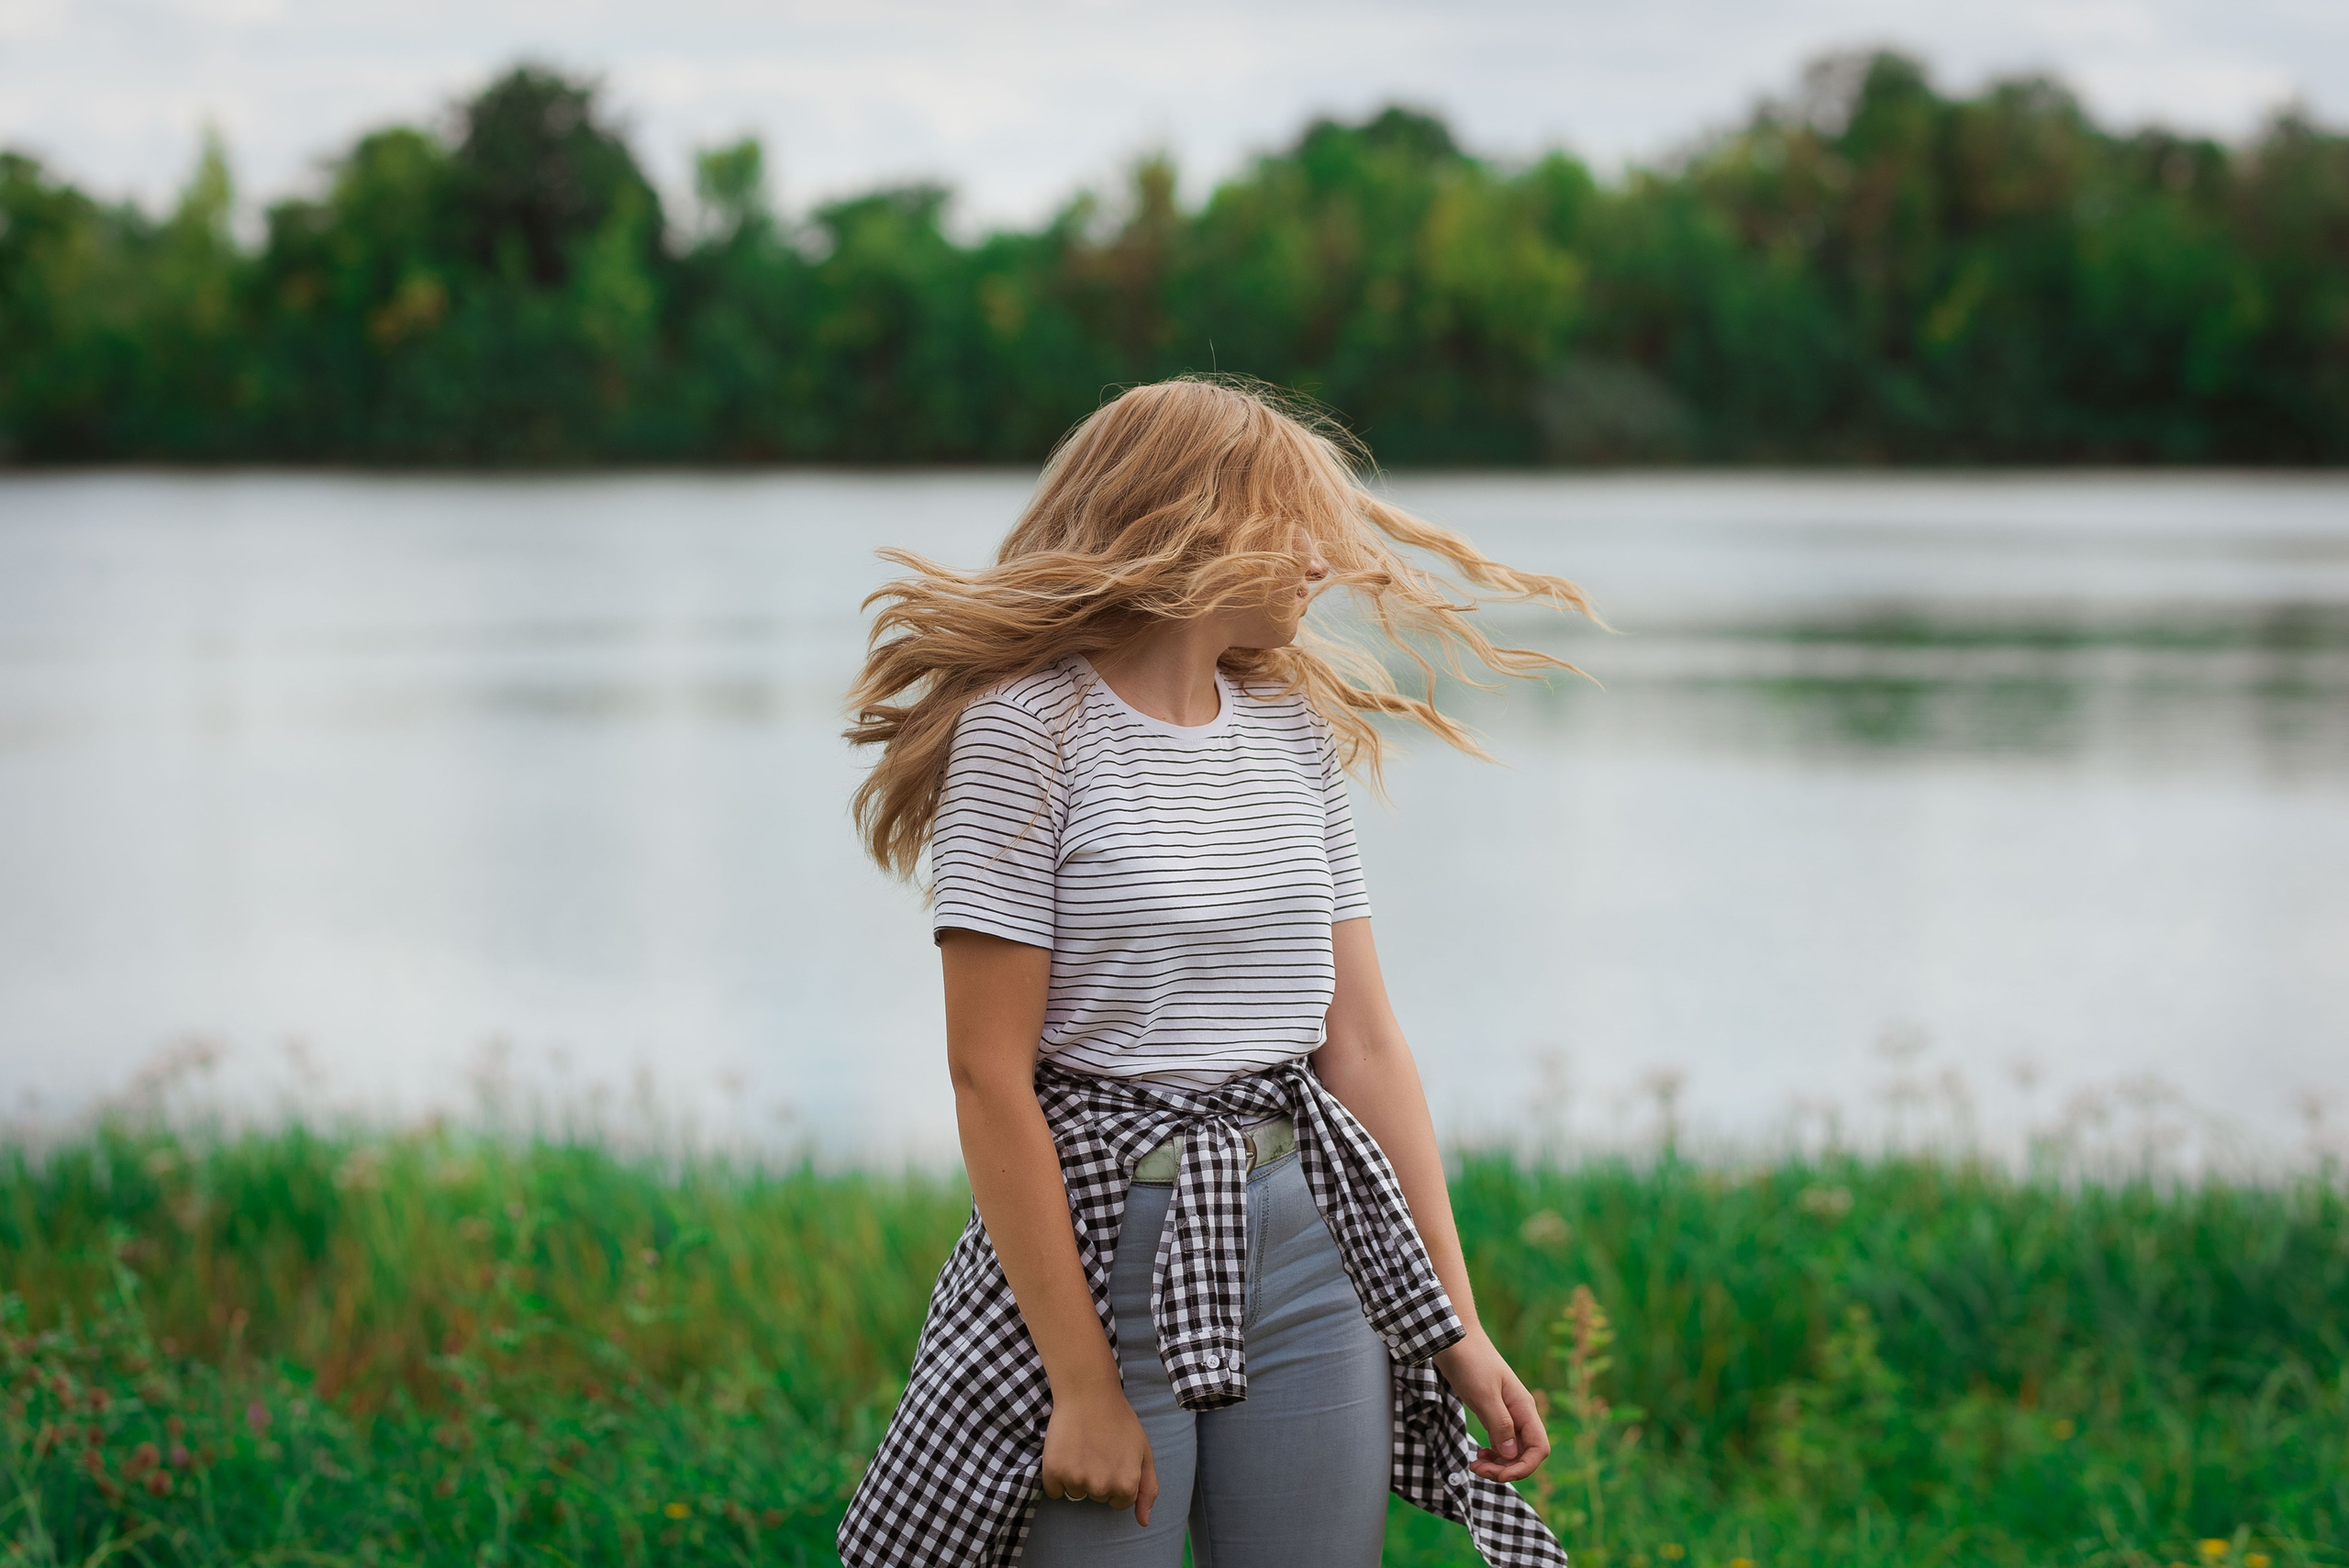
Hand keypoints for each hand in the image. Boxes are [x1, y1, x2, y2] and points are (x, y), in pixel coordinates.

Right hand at [1039, 1382, 1158, 1525]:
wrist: (1089, 1394)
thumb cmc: (1120, 1420)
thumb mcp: (1144, 1452)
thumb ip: (1148, 1490)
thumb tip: (1143, 1523)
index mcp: (1127, 1485)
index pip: (1119, 1502)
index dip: (1116, 1479)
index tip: (1112, 1458)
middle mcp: (1102, 1487)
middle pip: (1097, 1498)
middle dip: (1097, 1478)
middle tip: (1097, 1449)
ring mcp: (1077, 1481)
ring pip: (1075, 1494)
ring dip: (1076, 1476)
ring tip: (1081, 1447)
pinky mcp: (1054, 1472)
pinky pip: (1054, 1490)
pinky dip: (1057, 1475)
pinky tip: (1065, 1451)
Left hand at [1433, 1329, 1550, 1483]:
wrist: (1455, 1337)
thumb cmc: (1470, 1362)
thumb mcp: (1483, 1394)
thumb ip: (1499, 1424)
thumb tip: (1512, 1455)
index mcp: (1523, 1407)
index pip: (1539, 1448)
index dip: (1523, 1468)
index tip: (1498, 1475)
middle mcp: (1520, 1412)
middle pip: (1526, 1453)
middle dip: (1507, 1469)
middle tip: (1479, 1469)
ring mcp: (1507, 1411)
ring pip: (1513, 1449)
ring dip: (1499, 1463)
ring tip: (1476, 1464)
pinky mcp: (1493, 1410)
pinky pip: (1502, 1439)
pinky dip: (1494, 1452)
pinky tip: (1480, 1453)